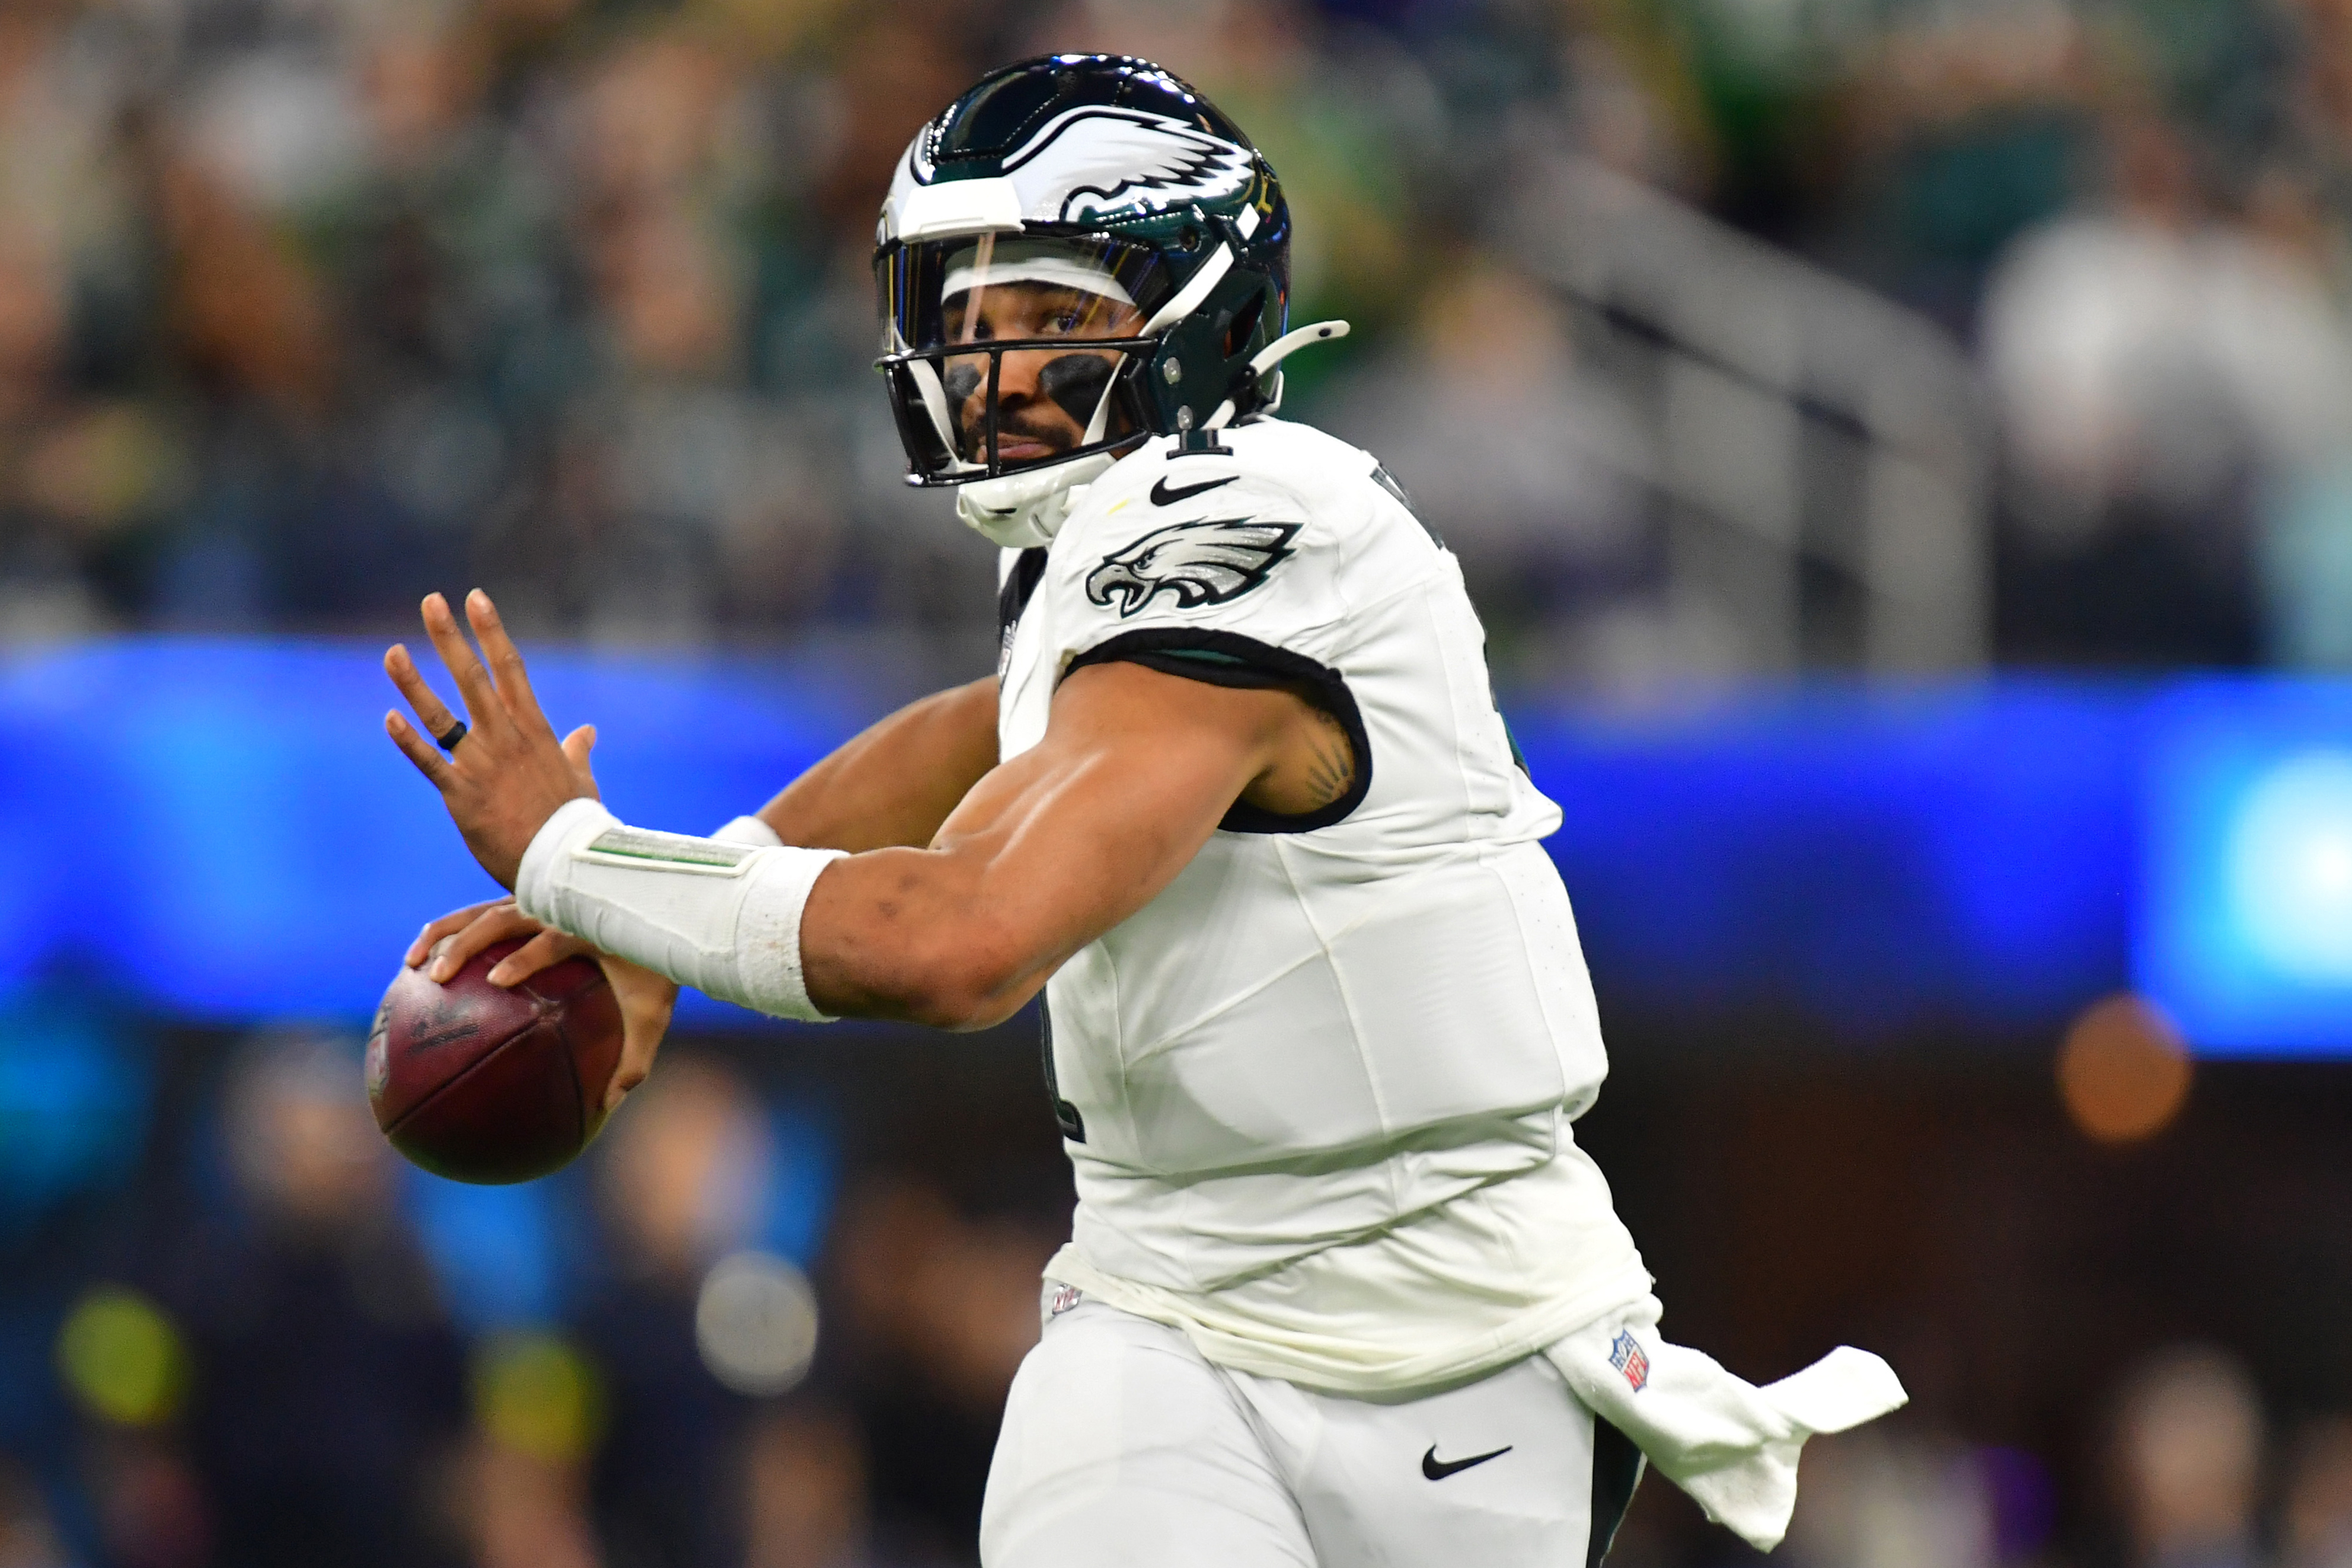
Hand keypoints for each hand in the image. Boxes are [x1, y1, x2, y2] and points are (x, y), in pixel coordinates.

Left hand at [384, 590, 595, 888]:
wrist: (565, 862)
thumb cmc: (577, 822)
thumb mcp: (581, 779)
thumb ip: (577, 751)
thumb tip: (588, 732)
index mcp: (535, 730)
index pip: (511, 668)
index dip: (492, 631)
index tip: (475, 598)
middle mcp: (506, 739)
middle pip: (473, 678)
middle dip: (450, 638)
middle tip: (431, 602)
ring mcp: (482, 765)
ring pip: (442, 715)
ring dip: (414, 683)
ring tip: (391, 651)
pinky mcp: (462, 795)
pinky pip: (429, 763)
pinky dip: (408, 740)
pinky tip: (389, 717)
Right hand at [408, 899, 678, 1113]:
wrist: (660, 910)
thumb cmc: (654, 964)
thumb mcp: (651, 1011)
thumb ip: (633, 1058)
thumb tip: (607, 1106)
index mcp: (586, 930)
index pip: (552, 940)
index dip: (527, 957)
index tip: (500, 980)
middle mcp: (555, 909)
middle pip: (503, 918)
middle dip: (468, 944)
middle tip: (439, 976)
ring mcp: (535, 901)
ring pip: (479, 911)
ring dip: (443, 935)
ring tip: (411, 965)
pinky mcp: (522, 901)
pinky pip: (477, 912)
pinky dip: (446, 931)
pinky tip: (418, 960)